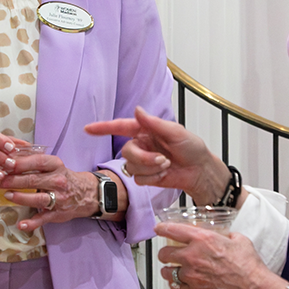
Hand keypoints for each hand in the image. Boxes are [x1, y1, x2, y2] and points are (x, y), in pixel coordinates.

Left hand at [0, 153, 98, 229]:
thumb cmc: (62, 176)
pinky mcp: (58, 213)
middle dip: (13, 180)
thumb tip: (9, 157)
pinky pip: (43, 219)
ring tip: (7, 195)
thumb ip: (33, 161)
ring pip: (38, 199)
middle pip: (33, 180)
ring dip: (21, 197)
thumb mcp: (52, 164)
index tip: (5, 164)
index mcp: (56, 165)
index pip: (36, 162)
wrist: (86, 193)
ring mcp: (59, 198)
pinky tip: (21, 224)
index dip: (20, 164)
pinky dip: (32, 223)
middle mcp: (58, 181)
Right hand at [85, 106, 235, 204]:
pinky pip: (138, 178)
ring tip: (166, 165)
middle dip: (144, 158)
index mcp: (146, 129)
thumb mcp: (176, 132)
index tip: (88, 129)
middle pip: (127, 151)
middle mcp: (141, 144)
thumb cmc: (192, 148)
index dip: (103, 127)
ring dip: (150, 168)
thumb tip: (137, 110)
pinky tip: (164, 174)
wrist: (201, 171)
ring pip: (131, 166)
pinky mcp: (146, 176)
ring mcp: (143, 161)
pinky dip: (152, 177)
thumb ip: (154, 123)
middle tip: (163, 159)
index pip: (120, 126)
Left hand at [155, 223, 286, 288]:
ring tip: (172, 268)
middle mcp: (193, 256)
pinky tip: (179, 282)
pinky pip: (175, 287)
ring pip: (167, 271)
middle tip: (168, 253)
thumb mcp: (237, 239)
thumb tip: (222, 233)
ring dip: (168, 269)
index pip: (172, 230)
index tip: (158, 228)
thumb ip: (224, 234)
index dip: (162, 228)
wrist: (254, 287)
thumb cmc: (248, 265)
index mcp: (202, 239)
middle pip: (164, 253)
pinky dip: (175, 284)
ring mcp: (192, 275)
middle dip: (165, 252)